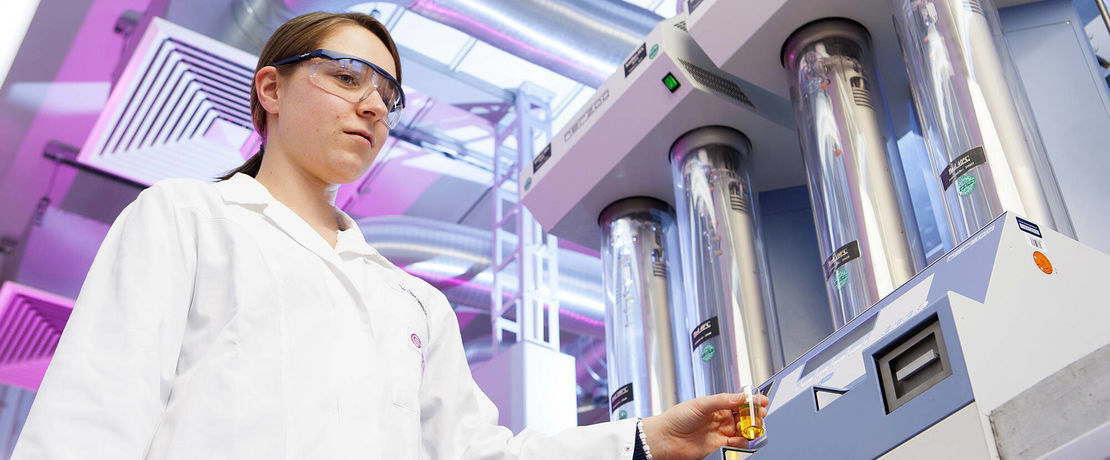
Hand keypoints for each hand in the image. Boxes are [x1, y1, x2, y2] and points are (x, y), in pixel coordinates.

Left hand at [640, 392, 768, 459]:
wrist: (666, 439)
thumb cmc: (676, 419)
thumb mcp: (700, 404)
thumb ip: (722, 400)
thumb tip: (741, 397)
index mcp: (717, 404)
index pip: (740, 401)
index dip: (752, 400)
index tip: (762, 400)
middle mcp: (721, 418)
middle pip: (746, 416)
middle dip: (754, 415)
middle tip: (758, 415)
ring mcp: (722, 431)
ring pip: (745, 430)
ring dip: (749, 429)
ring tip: (744, 428)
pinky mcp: (720, 445)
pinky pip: (738, 443)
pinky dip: (741, 441)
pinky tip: (735, 439)